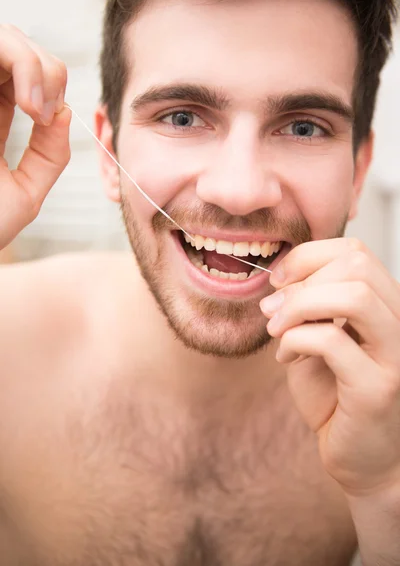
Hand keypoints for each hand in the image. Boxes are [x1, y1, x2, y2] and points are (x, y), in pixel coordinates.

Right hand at [0, 24, 70, 249]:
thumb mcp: (26, 195)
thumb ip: (49, 156)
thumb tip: (66, 111)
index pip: (26, 74)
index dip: (48, 79)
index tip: (50, 117)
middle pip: (13, 44)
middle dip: (42, 65)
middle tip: (45, 108)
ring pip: (0, 38)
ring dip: (26, 60)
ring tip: (35, 105)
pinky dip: (11, 61)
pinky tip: (25, 102)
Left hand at [260, 238, 399, 495]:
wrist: (362, 460)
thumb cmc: (337, 398)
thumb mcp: (318, 340)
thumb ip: (309, 307)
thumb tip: (282, 278)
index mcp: (386, 307)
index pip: (356, 252)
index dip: (308, 256)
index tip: (278, 280)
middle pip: (357, 265)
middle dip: (301, 279)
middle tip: (272, 308)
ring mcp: (395, 355)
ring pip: (354, 295)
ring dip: (299, 306)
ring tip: (276, 329)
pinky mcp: (378, 387)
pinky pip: (330, 341)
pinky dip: (294, 341)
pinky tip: (285, 359)